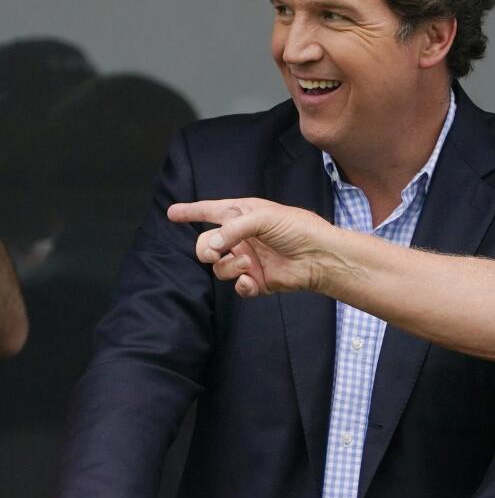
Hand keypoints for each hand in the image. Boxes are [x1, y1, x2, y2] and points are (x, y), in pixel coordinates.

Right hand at [167, 198, 332, 296]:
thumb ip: (232, 229)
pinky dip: (242, 284)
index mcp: (243, 215)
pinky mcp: (258, 280)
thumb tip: (210, 247)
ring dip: (229, 266)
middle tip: (214, 253)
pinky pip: (238, 286)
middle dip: (204, 250)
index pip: (211, 211)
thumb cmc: (298, 228)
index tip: (172, 212)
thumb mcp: (264, 217)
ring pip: (219, 268)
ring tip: (248, 264)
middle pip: (206, 245)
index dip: (191, 211)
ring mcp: (249, 260)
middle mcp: (243, 238)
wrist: (320, 256)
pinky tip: (252, 280)